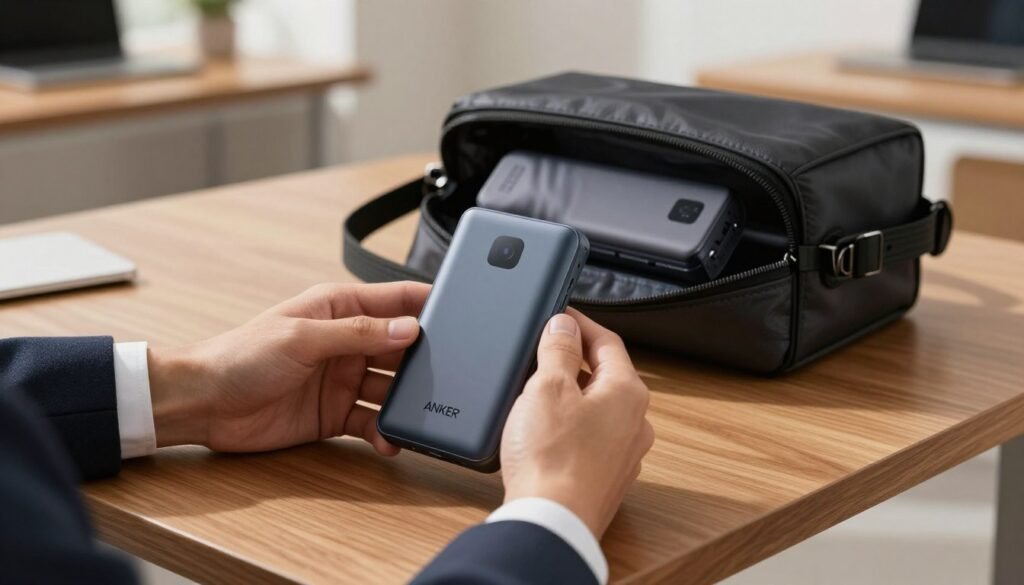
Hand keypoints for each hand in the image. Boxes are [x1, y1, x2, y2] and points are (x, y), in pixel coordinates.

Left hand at [147, 282, 429, 454]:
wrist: (202, 404)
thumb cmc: (239, 356)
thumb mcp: (302, 337)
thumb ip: (358, 333)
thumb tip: (409, 328)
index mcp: (339, 309)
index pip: (396, 300)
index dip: (428, 304)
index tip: (462, 310)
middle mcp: (346, 342)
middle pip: (401, 347)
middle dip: (426, 359)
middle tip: (450, 373)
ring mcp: (342, 379)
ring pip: (392, 387)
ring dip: (408, 400)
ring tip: (425, 412)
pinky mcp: (335, 414)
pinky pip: (372, 421)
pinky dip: (386, 431)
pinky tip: (393, 440)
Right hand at [500, 310, 654, 538]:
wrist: (552, 523)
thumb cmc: (553, 459)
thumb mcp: (547, 387)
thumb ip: (558, 350)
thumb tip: (565, 326)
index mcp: (628, 393)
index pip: (607, 341)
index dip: (579, 324)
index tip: (559, 316)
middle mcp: (635, 423)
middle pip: (606, 375)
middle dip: (575, 360)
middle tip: (543, 350)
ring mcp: (624, 455)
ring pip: (599, 409)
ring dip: (573, 395)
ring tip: (539, 392)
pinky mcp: (606, 479)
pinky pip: (591, 439)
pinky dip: (571, 428)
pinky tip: (546, 433)